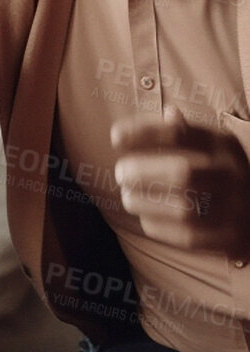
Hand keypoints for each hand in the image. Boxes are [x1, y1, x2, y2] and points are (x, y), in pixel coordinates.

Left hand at [111, 107, 248, 254]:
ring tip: (128, 196)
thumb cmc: (220, 173)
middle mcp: (233, 175)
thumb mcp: (211, 147)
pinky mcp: (231, 238)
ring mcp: (236, 208)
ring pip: (183, 209)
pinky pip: (186, 236)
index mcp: (224, 146)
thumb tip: (168, 112)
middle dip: (142, 172)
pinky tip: (146, 216)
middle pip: (182, 173)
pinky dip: (157, 224)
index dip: (143, 133)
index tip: (115, 137)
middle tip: (120, 172)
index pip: (180, 134)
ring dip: (144, 202)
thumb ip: (186, 133)